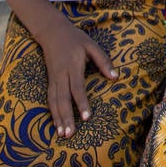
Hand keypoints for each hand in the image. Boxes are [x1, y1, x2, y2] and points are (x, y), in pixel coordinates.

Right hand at [38, 21, 116, 138]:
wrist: (52, 32)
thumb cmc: (75, 39)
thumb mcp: (92, 45)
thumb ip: (103, 61)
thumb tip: (115, 77)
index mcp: (73, 65)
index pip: (77, 87)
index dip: (82, 103)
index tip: (87, 117)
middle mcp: (61, 74)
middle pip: (63, 99)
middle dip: (67, 117)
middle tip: (71, 134)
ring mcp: (53, 78)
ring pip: (54, 101)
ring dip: (58, 119)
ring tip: (63, 134)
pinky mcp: (50, 81)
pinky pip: (50, 99)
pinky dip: (52, 113)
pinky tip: (56, 125)